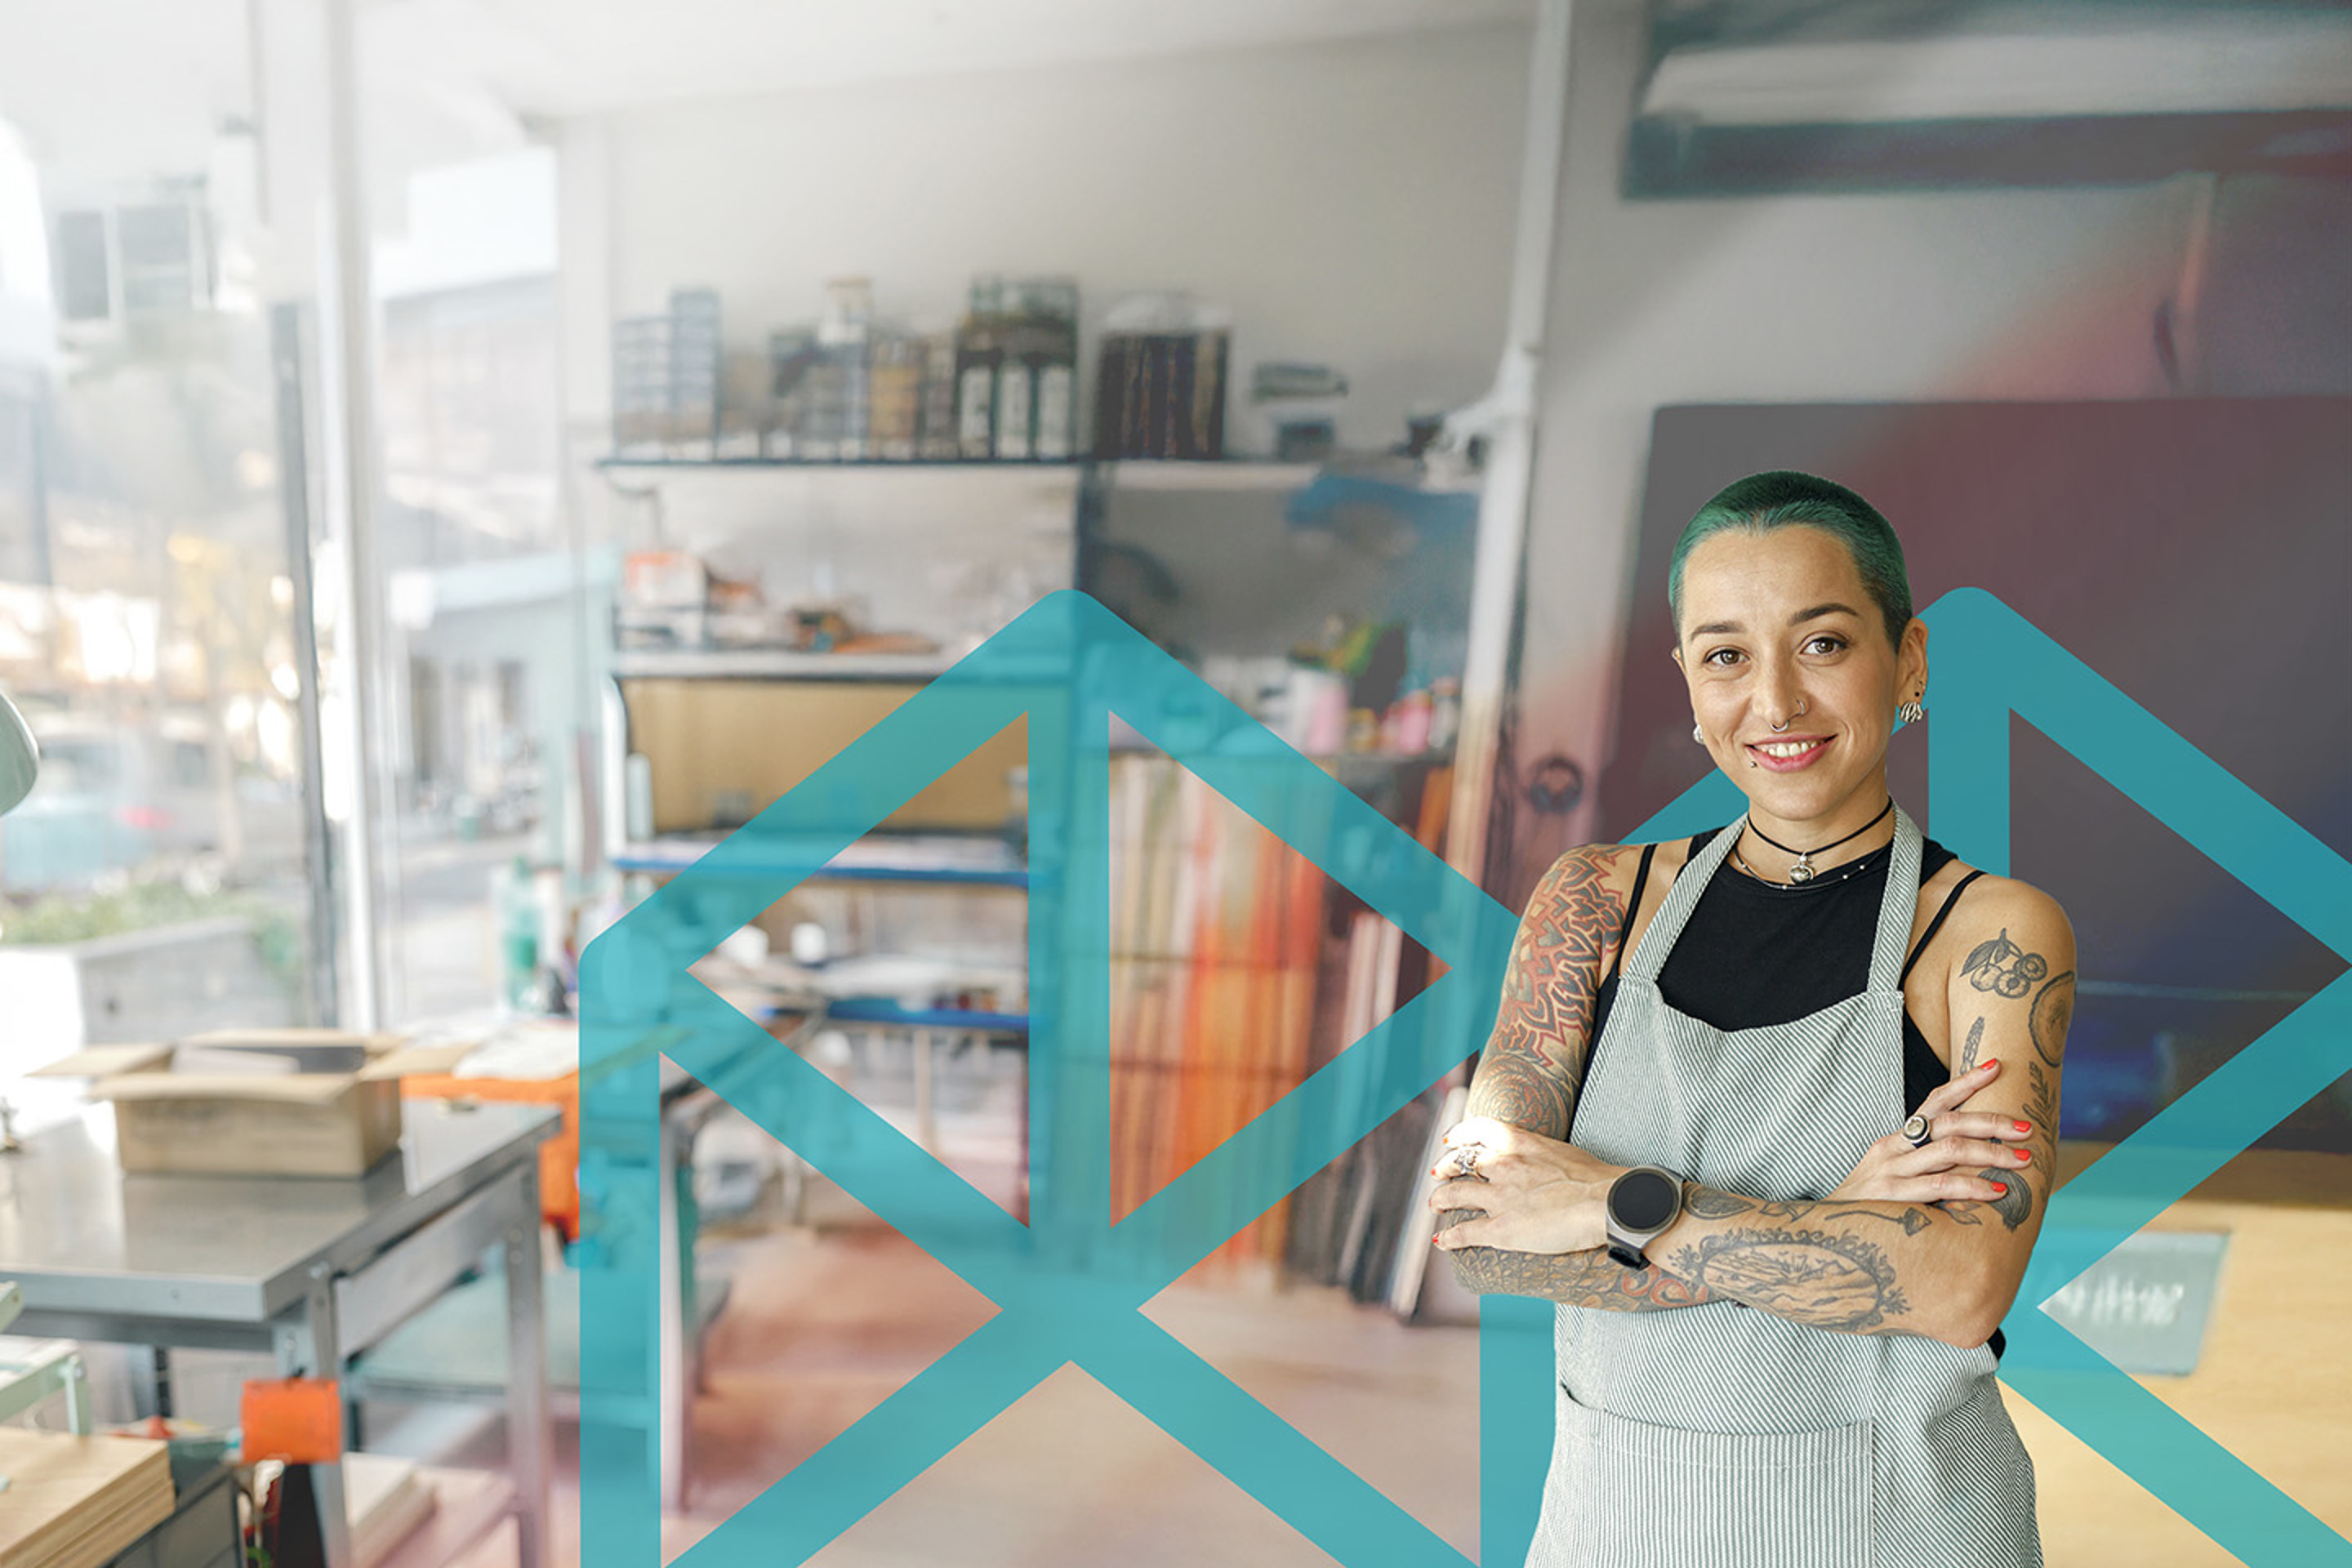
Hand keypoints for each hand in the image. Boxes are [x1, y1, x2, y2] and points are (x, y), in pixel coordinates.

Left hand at [1425, 1116, 1621, 1254]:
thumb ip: (1543, 1155)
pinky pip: (1466, 1232)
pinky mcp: (1502, 1229)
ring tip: (1435, 1204)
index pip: (1478, 1129)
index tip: (1450, 1140)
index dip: (1459, 1134)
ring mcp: (1500, 1197)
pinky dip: (1450, 1237)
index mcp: (1519, 1143)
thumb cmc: (1596, 1179)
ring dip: (1440, 1199)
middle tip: (1439, 1174)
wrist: (1606, 1203)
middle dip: (1446, 1168)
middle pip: (1461, 1162)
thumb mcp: (1562, 1152)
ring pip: (1455, 1194)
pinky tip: (1442, 1241)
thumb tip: (1544, 1164)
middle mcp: (1503, 1165)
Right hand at [1825, 1057, 2033, 1205]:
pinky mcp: (1892, 1195)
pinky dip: (1973, 1187)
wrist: (1824, 1230)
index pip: (1934, 1101)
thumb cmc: (1867, 1207)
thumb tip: (1971, 1169)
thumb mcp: (1891, 1177)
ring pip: (1949, 1149)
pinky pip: (1940, 1185)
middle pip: (1949, 1122)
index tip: (1996, 1066)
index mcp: (1895, 1140)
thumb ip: (1924, 1169)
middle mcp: (1893, 1148)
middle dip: (1992, 1122)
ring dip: (1991, 1153)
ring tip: (2022, 1160)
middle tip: (2026, 1128)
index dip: (1966, 1082)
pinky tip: (1996, 1191)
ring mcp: (1892, 1170)